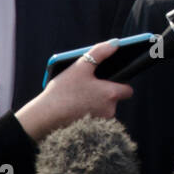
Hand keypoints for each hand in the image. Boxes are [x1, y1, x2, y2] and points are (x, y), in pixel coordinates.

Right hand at [14, 40, 133, 141]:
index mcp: (111, 94)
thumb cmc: (63, 92)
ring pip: (103, 108)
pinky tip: (74, 105)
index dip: (120, 82)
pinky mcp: (90, 130)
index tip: (110, 78)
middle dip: (104, 92)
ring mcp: (100, 122)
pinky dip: (87, 111)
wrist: (45, 118)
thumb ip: (99, 53)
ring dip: (95, 101)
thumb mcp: (80, 67)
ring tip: (78, 94)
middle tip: (88, 84)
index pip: (128, 90)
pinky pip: (93, 117)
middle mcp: (110, 111)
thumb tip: (115, 43)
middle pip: (114, 99)